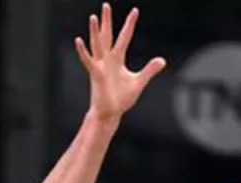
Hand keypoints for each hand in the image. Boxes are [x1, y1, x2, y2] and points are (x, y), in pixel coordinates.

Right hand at [75, 4, 165, 122]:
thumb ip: (149, 70)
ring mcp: (100, 66)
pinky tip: (78, 40)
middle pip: (107, 36)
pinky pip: (88, 60)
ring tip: (94, 16)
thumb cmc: (121, 99)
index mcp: (117, 60)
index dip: (129, 24)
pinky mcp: (95, 75)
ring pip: (97, 45)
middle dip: (107, 21)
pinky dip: (83, 51)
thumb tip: (162, 60)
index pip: (124, 37)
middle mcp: (107, 60)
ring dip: (95, 31)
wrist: (110, 113)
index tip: (135, 10)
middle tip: (106, 5)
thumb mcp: (138, 82)